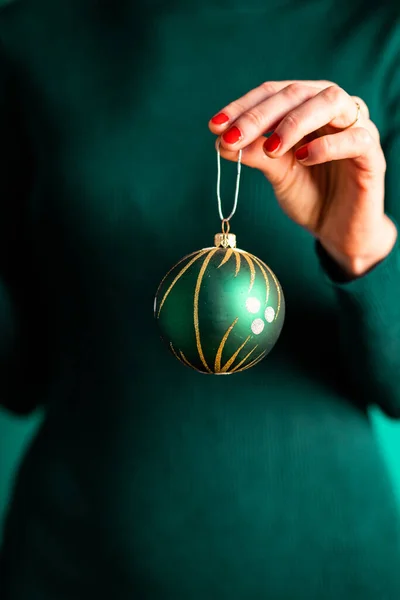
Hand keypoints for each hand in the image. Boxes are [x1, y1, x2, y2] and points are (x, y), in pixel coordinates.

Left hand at [208, 80, 396, 276]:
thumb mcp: (277, 173)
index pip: (273, 93)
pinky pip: (355, 138)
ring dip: (294, 122)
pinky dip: (327, 146)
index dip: (243, 106)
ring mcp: (355, 127)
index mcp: (307, 107)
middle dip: (260, 115)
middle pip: (297, 93)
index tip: (215, 125)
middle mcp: (333, 108)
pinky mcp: (372, 154)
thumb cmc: (309, 195)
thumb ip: (256, 154)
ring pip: (330, 102)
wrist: (338, 230)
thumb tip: (221, 141)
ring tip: (271, 148)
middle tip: (232, 137)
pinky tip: (304, 158)